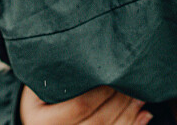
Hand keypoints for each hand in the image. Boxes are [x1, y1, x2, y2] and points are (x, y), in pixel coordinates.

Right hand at [19, 85, 151, 124]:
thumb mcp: (39, 82)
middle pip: (99, 121)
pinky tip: (144, 115)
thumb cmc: (38, 94)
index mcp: (44, 121)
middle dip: (121, 101)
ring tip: (142, 96)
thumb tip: (87, 59)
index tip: (115, 73)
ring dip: (130, 113)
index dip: (102, 91)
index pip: (81, 105)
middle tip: (135, 82)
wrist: (32, 117)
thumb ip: (57, 73)